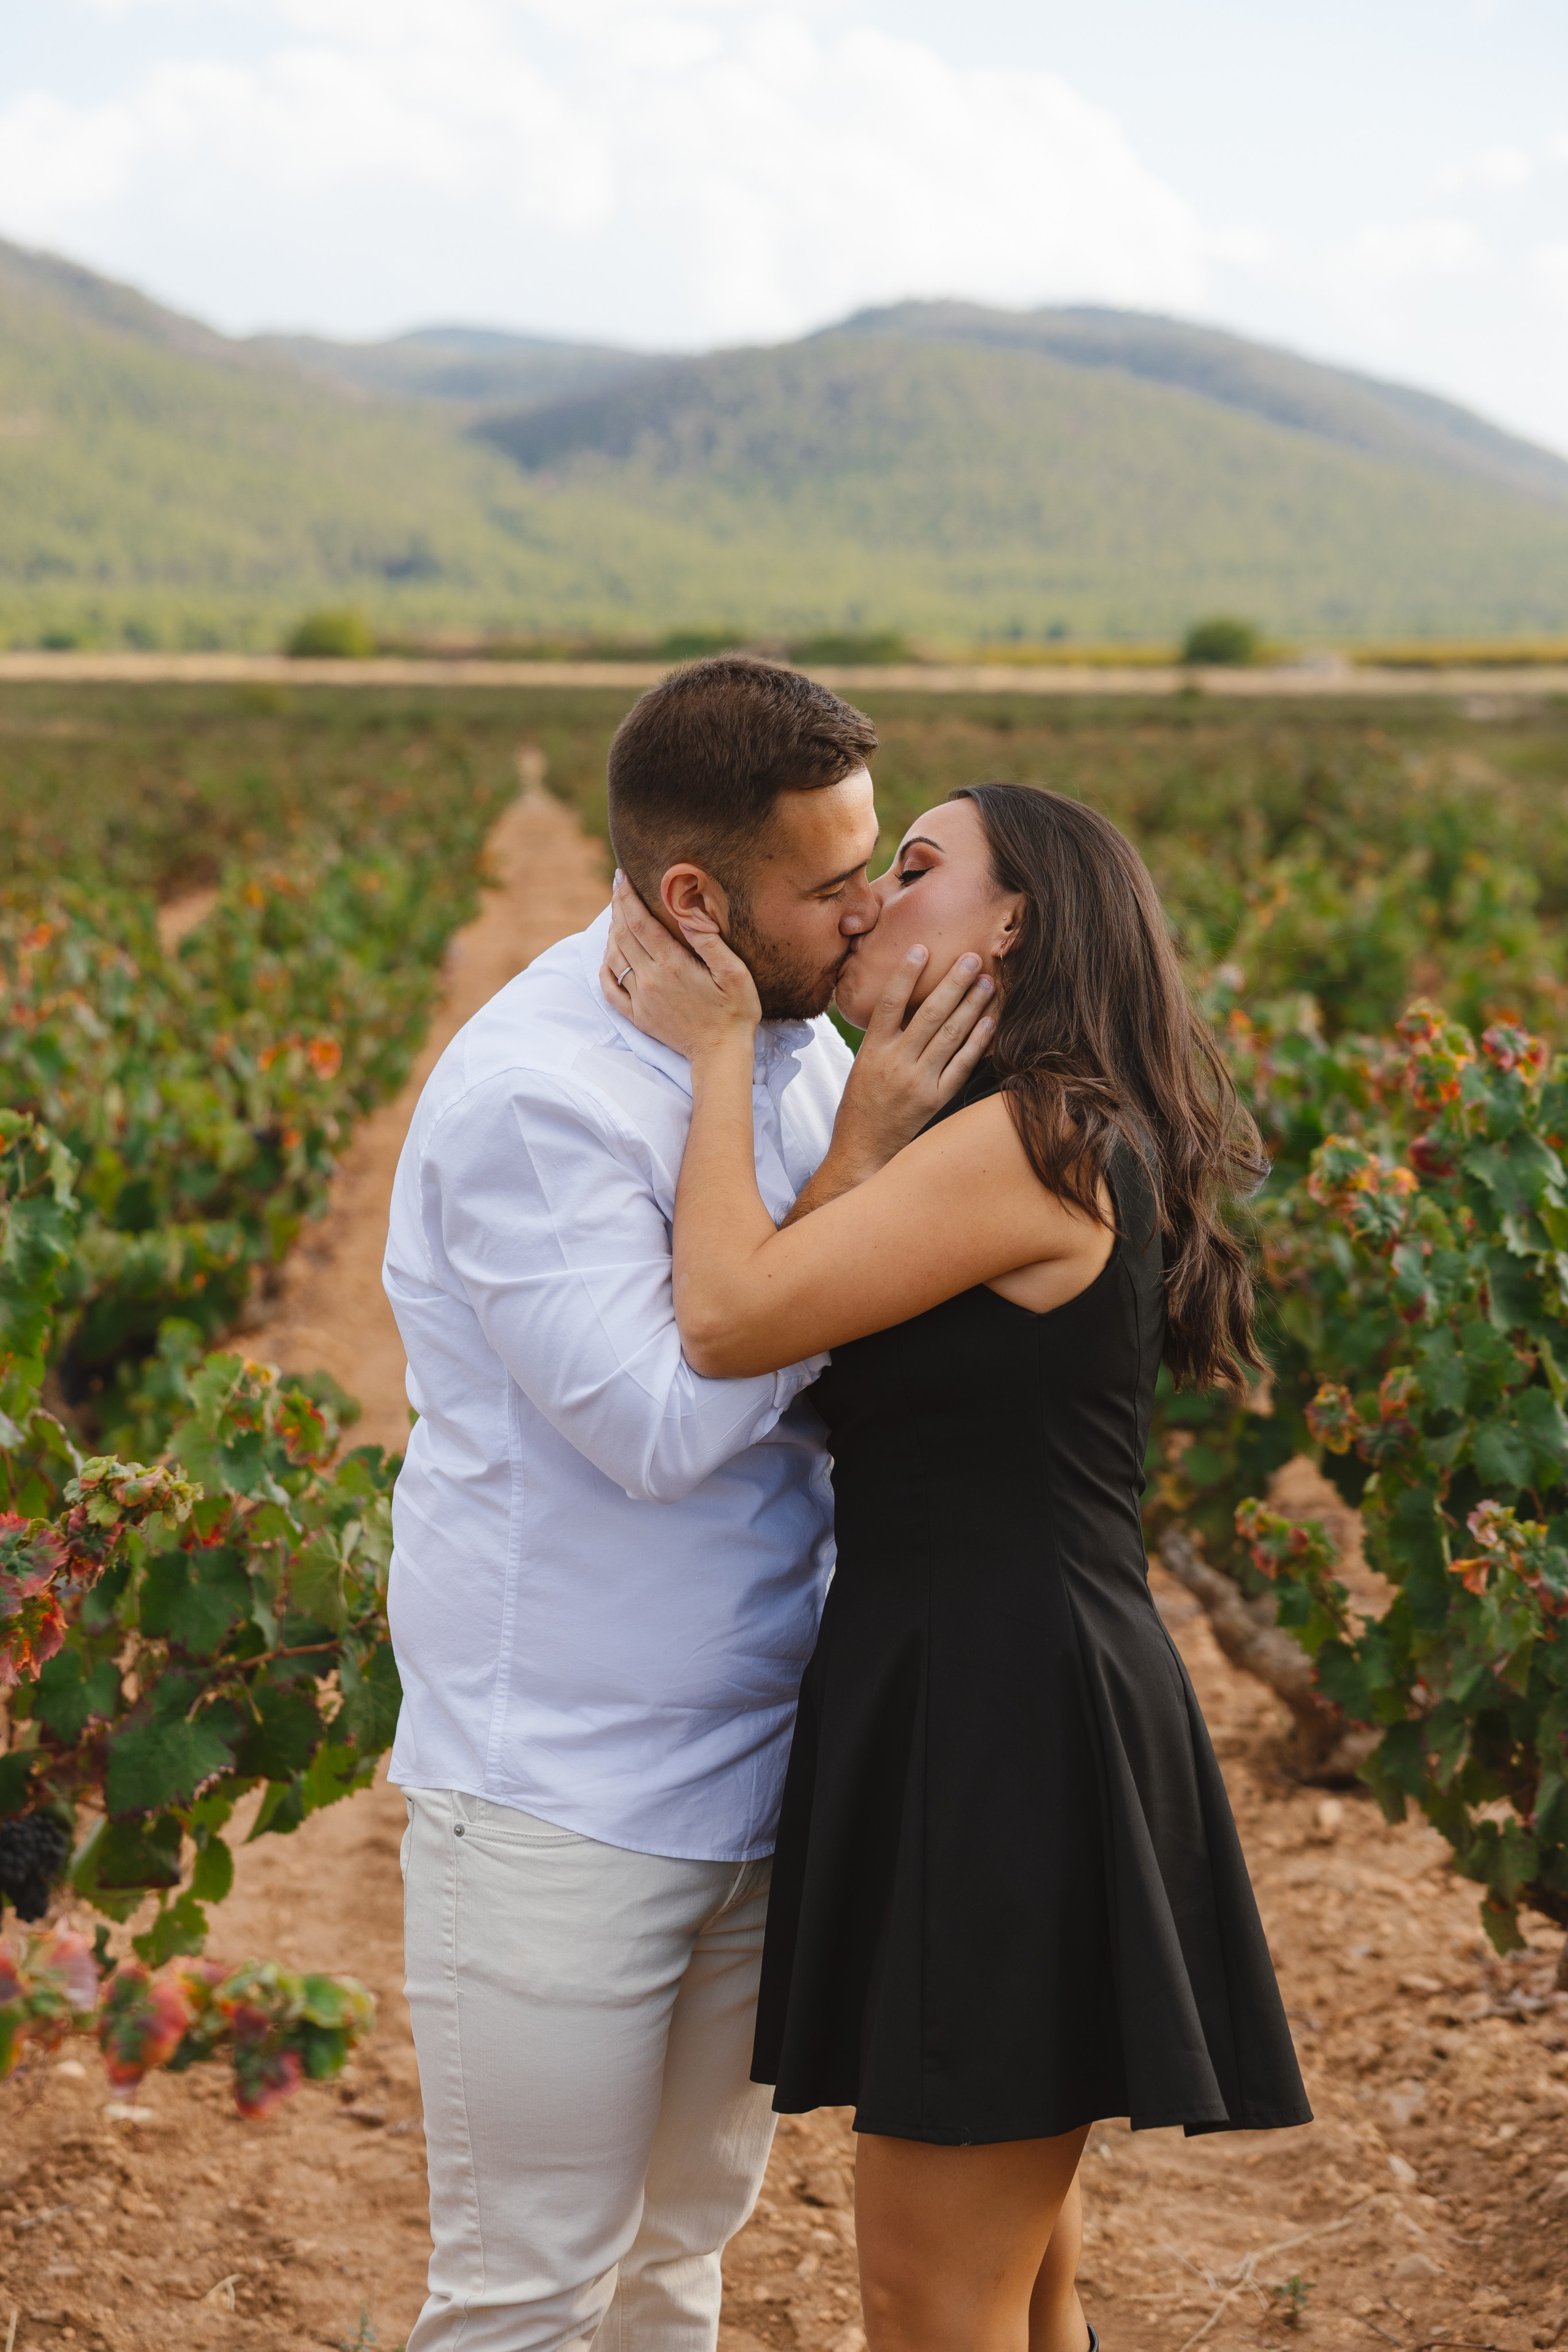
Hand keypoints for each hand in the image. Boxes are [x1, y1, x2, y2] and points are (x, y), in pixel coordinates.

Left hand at [601, 874, 760, 1059]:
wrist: (721, 1054)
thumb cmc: (735, 1011)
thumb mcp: (734, 972)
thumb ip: (709, 941)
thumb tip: (687, 912)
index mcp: (672, 964)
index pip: (639, 922)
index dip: (627, 897)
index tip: (621, 877)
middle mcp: (649, 980)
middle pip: (622, 935)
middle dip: (617, 907)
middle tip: (618, 887)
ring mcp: (640, 999)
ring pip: (613, 958)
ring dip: (611, 933)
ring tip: (616, 915)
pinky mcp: (638, 1016)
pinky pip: (610, 988)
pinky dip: (605, 968)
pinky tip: (608, 957)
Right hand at [821, 948, 996, 1187]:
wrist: (862, 1153)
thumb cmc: (861, 1107)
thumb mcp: (862, 1067)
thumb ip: (884, 1038)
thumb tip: (908, 1004)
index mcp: (872, 1051)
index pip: (890, 1003)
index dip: (905, 974)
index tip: (922, 948)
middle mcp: (895, 1063)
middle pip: (929, 1014)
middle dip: (953, 983)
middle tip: (972, 958)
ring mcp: (918, 1082)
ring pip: (950, 1035)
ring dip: (971, 1005)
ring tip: (987, 982)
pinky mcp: (936, 1100)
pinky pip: (962, 1065)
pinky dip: (977, 1041)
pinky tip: (990, 1021)